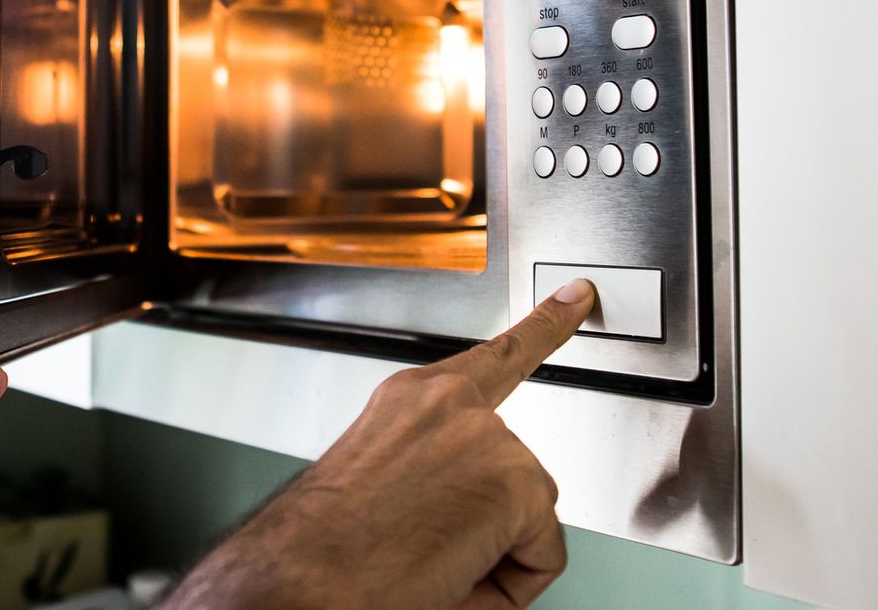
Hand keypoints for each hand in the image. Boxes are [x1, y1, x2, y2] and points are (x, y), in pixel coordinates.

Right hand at [166, 279, 595, 609]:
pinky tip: (452, 574)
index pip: (495, 356)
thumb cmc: (325, 548)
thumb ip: (434, 468)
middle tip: (423, 549)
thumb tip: (470, 513)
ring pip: (527, 519)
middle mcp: (450, 404)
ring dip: (489, 556)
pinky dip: (506, 586)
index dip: (545, 325)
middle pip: (515, 473)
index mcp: (411, 399)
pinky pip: (542, 555)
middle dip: (488, 523)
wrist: (302, 579)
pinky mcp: (517, 481)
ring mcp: (487, 437)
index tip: (575, 296)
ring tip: (423, 564)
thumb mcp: (377, 484)